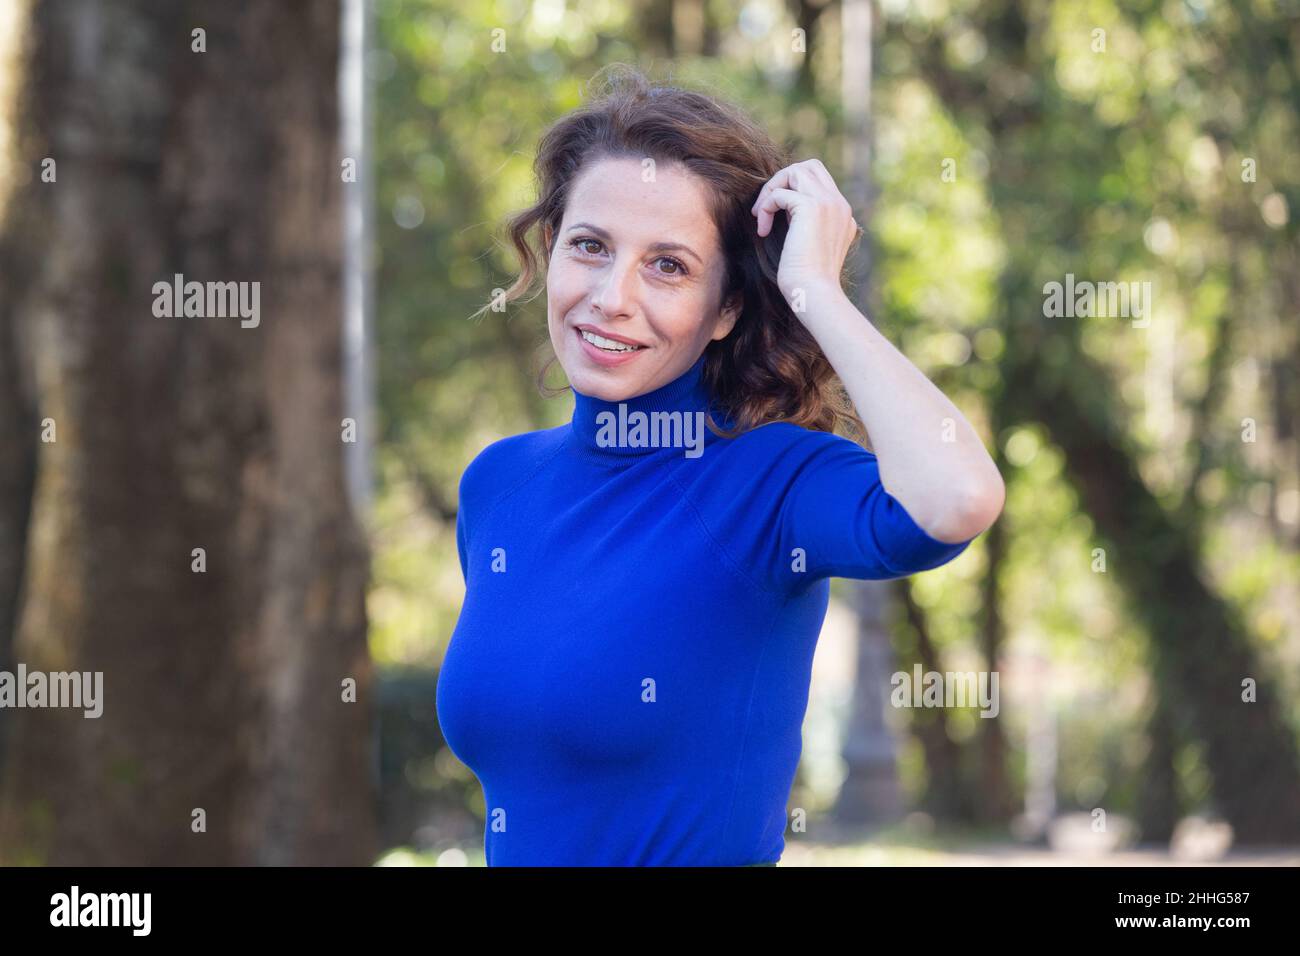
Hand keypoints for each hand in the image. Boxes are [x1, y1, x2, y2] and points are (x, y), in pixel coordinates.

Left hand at [750, 158, 860, 309]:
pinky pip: (780, 193)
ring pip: (795, 171)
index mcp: (843, 214)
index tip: (779, 216)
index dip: (793, 190)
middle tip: (766, 207)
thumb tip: (787, 214)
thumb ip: (808, 226)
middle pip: (809, 167)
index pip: (818, 181)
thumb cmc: (807, 281)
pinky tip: (762, 230)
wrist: (815, 293)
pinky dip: (766, 207)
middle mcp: (839, 204)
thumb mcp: (811, 248)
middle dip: (782, 180)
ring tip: (760, 215)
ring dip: (772, 189)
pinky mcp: (811, 208)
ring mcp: (828, 203)